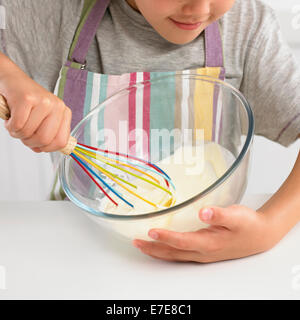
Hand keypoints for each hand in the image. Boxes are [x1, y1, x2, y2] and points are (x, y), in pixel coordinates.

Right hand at [0, 61, 70, 152]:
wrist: (10, 80)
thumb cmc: (26, 102)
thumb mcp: (44, 119)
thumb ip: (49, 135)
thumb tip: (44, 149)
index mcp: (64, 113)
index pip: (61, 142)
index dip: (46, 148)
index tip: (37, 143)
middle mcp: (57, 106)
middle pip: (44, 140)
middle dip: (29, 142)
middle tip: (23, 133)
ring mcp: (43, 101)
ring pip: (28, 133)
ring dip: (17, 133)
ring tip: (16, 122)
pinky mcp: (27, 98)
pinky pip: (18, 125)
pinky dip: (10, 126)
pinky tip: (11, 117)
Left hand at [133, 205, 281, 262]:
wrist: (259, 236)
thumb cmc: (248, 224)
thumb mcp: (237, 216)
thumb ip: (220, 214)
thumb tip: (203, 212)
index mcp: (209, 243)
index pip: (182, 241)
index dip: (165, 237)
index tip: (150, 231)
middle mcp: (202, 252)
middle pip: (173, 252)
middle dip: (153, 248)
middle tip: (135, 242)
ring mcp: (202, 254)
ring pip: (175, 256)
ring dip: (157, 251)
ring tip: (142, 245)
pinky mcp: (203, 251)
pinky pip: (180, 254)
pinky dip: (167, 251)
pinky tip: (161, 247)